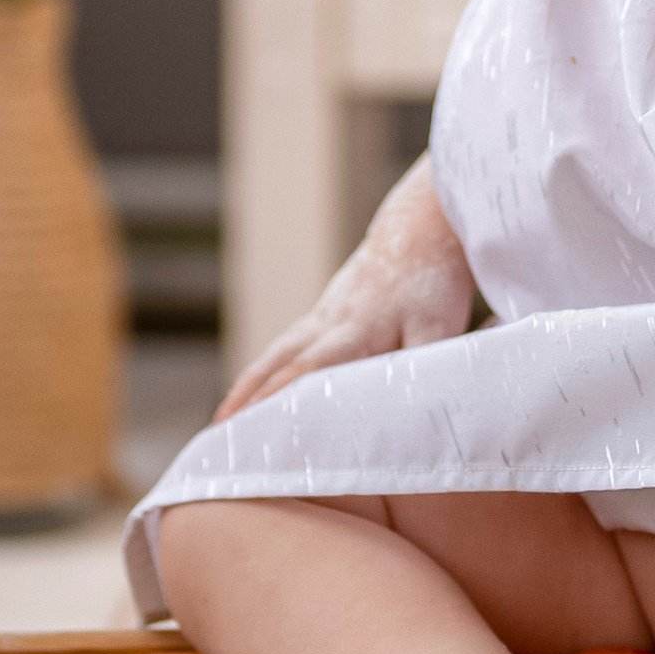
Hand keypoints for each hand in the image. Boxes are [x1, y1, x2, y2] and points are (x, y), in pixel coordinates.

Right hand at [213, 160, 475, 418]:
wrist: (421, 223)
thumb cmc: (433, 281)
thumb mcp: (438, 329)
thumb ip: (419, 370)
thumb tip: (407, 412)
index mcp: (353, 330)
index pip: (307, 370)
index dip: (276, 398)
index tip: (249, 423)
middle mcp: (329, 320)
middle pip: (277, 362)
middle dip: (246, 396)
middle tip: (216, 430)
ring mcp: (325, 311)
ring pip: (279, 350)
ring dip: (250, 381)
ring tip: (226, 415)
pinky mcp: (330, 308)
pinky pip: (292, 342)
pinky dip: (271, 365)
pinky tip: (265, 383)